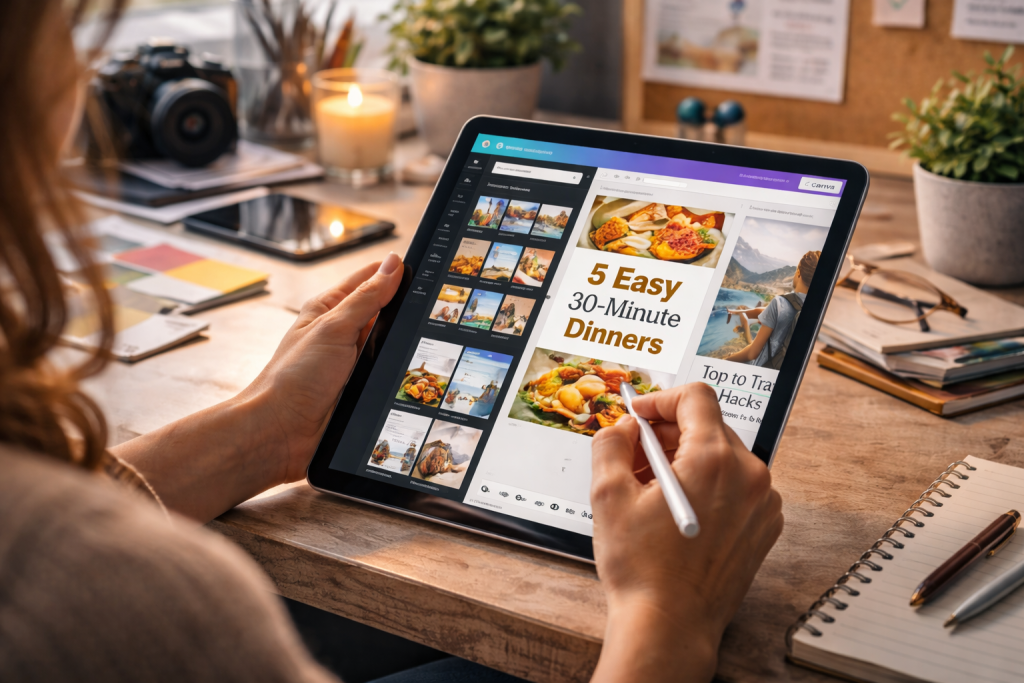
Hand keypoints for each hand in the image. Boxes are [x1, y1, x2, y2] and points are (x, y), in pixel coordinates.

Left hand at [240, 253, 403, 484]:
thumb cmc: (293, 379)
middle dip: (405, 311)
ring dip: (402, 343)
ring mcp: (352, 359)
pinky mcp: (359, 385)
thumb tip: (393, 265)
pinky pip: (387, 370)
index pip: (370, 278)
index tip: (425, 270)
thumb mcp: (334, 328)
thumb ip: (367, 297)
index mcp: (330, 308)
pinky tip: (410, 369)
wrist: (281, 432)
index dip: (395, 272)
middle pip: (384, 311)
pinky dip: (398, 369)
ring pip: (389, 342)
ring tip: (424, 340)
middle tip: (432, 309)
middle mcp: (341, 331)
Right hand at [589, 383, 782, 682]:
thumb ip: (611, 444)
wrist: (669, 626)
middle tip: (635, 456)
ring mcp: (761, 503)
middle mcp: (748, 476)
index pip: (696, 398)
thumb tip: (623, 428)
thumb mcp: (608, 496)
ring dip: (686, 462)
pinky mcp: (763, 526)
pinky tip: (677, 511)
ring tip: (652, 490)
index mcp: (715, 460)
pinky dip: (707, 487)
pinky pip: (735, 487)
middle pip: (708, 427)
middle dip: (668, 435)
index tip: (641, 414)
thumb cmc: (643, 572)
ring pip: (722, 457)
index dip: (661, 399)